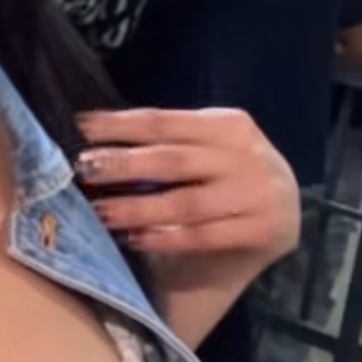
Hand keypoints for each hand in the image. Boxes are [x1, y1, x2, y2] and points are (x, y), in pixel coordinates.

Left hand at [76, 107, 299, 268]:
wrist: (279, 217)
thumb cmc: (225, 180)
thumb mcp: (205, 150)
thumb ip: (166, 144)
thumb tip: (97, 142)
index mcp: (230, 124)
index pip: (165, 122)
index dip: (120, 125)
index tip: (81, 129)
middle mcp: (248, 155)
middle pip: (173, 159)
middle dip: (124, 165)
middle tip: (85, 171)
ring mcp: (259, 194)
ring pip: (187, 202)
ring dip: (139, 208)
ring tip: (102, 211)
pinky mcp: (264, 231)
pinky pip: (205, 236)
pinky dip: (167, 237)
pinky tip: (135, 238)